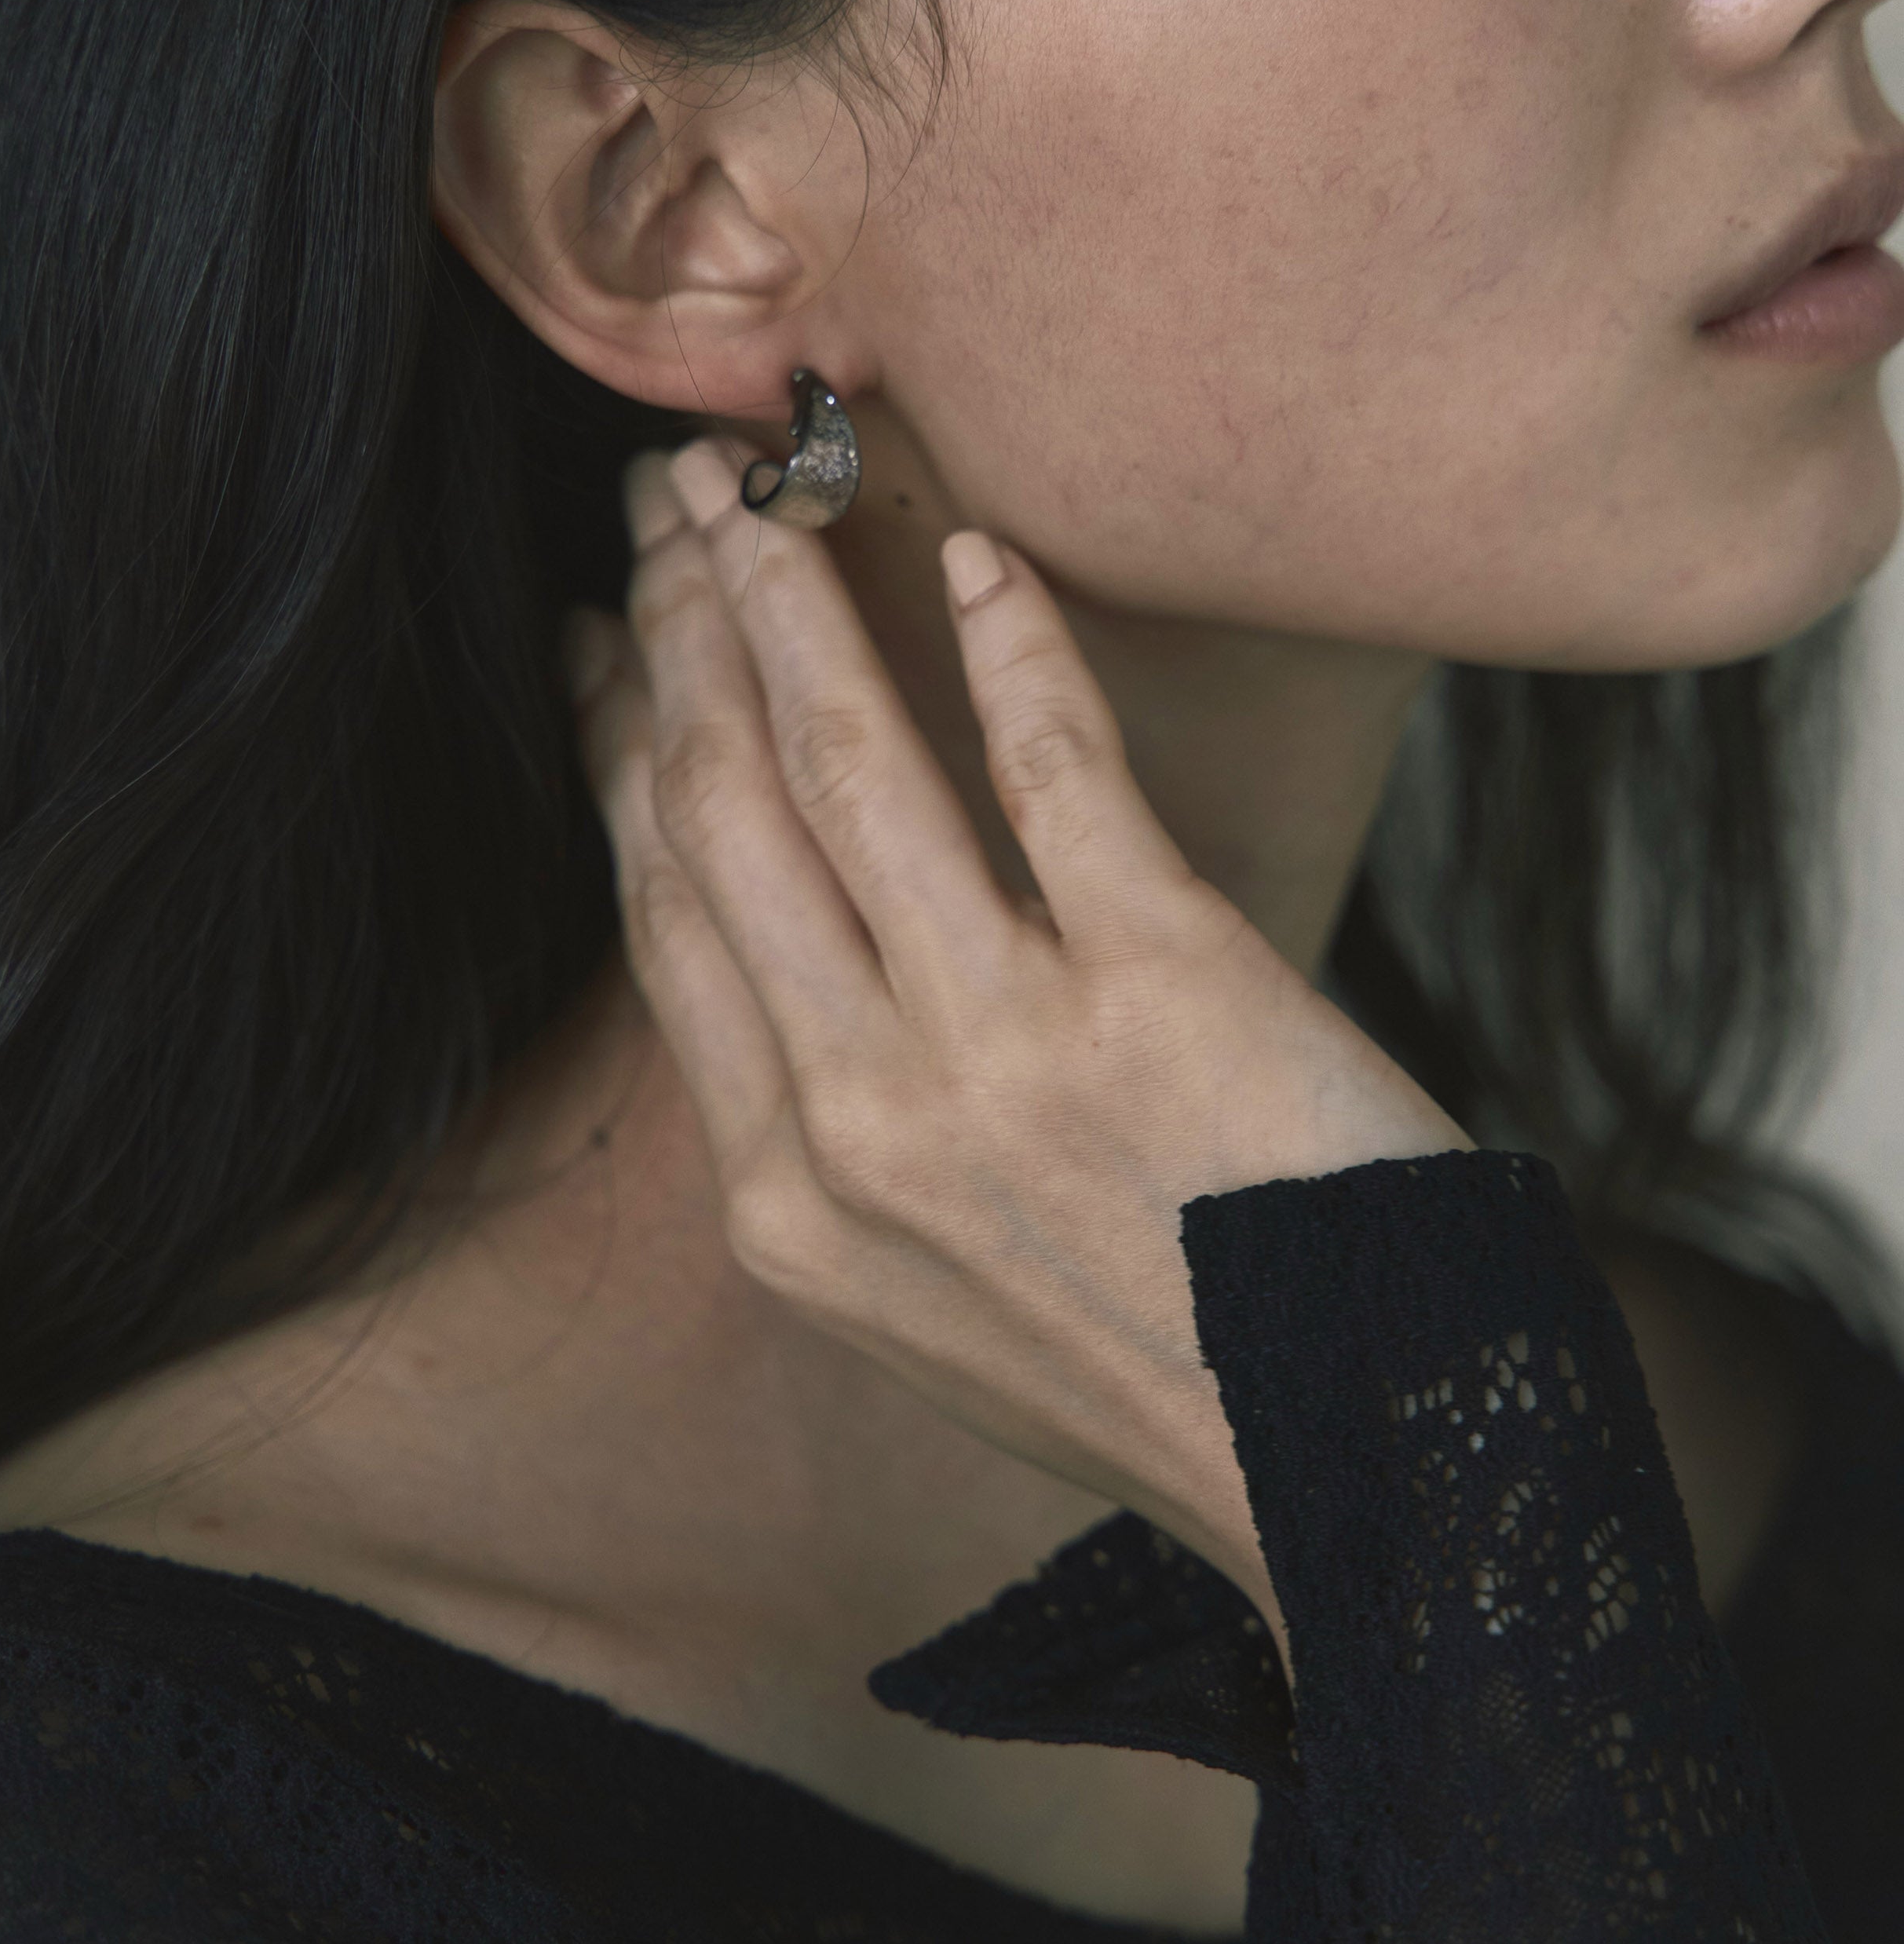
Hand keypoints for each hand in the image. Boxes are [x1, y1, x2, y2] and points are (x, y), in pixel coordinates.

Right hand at [568, 439, 1471, 1637]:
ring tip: (771, 491)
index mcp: (786, 1198)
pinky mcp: (1165, 987)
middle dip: (681, 629)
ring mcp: (1005, 1050)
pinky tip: (978, 559)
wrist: (1361, 1470)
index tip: (599, 636)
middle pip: (726, 807)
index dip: (620, 745)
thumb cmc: (1150, 1361)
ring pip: (846, 763)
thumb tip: (769, 935)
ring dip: (793, 599)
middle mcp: (862, 1119)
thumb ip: (826, 1131)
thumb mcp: (922, 1293)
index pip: (666, 909)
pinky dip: (1011, 643)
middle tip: (670, 503)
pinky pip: (1051, 767)